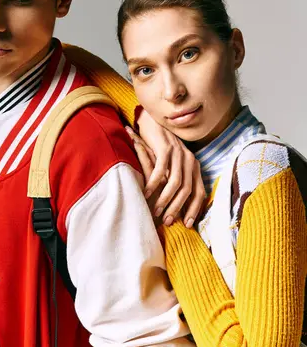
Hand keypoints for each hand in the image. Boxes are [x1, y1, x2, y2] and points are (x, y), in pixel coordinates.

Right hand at [127, 112, 205, 227]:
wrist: (154, 122)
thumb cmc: (162, 148)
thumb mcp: (174, 165)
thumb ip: (178, 181)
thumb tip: (179, 206)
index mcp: (195, 166)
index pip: (200, 192)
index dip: (194, 210)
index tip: (186, 224)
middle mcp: (190, 160)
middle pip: (187, 190)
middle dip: (177, 208)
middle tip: (167, 221)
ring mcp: (178, 153)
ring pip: (175, 182)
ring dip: (165, 198)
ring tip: (156, 210)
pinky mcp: (165, 148)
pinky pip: (160, 170)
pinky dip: (153, 183)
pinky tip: (146, 192)